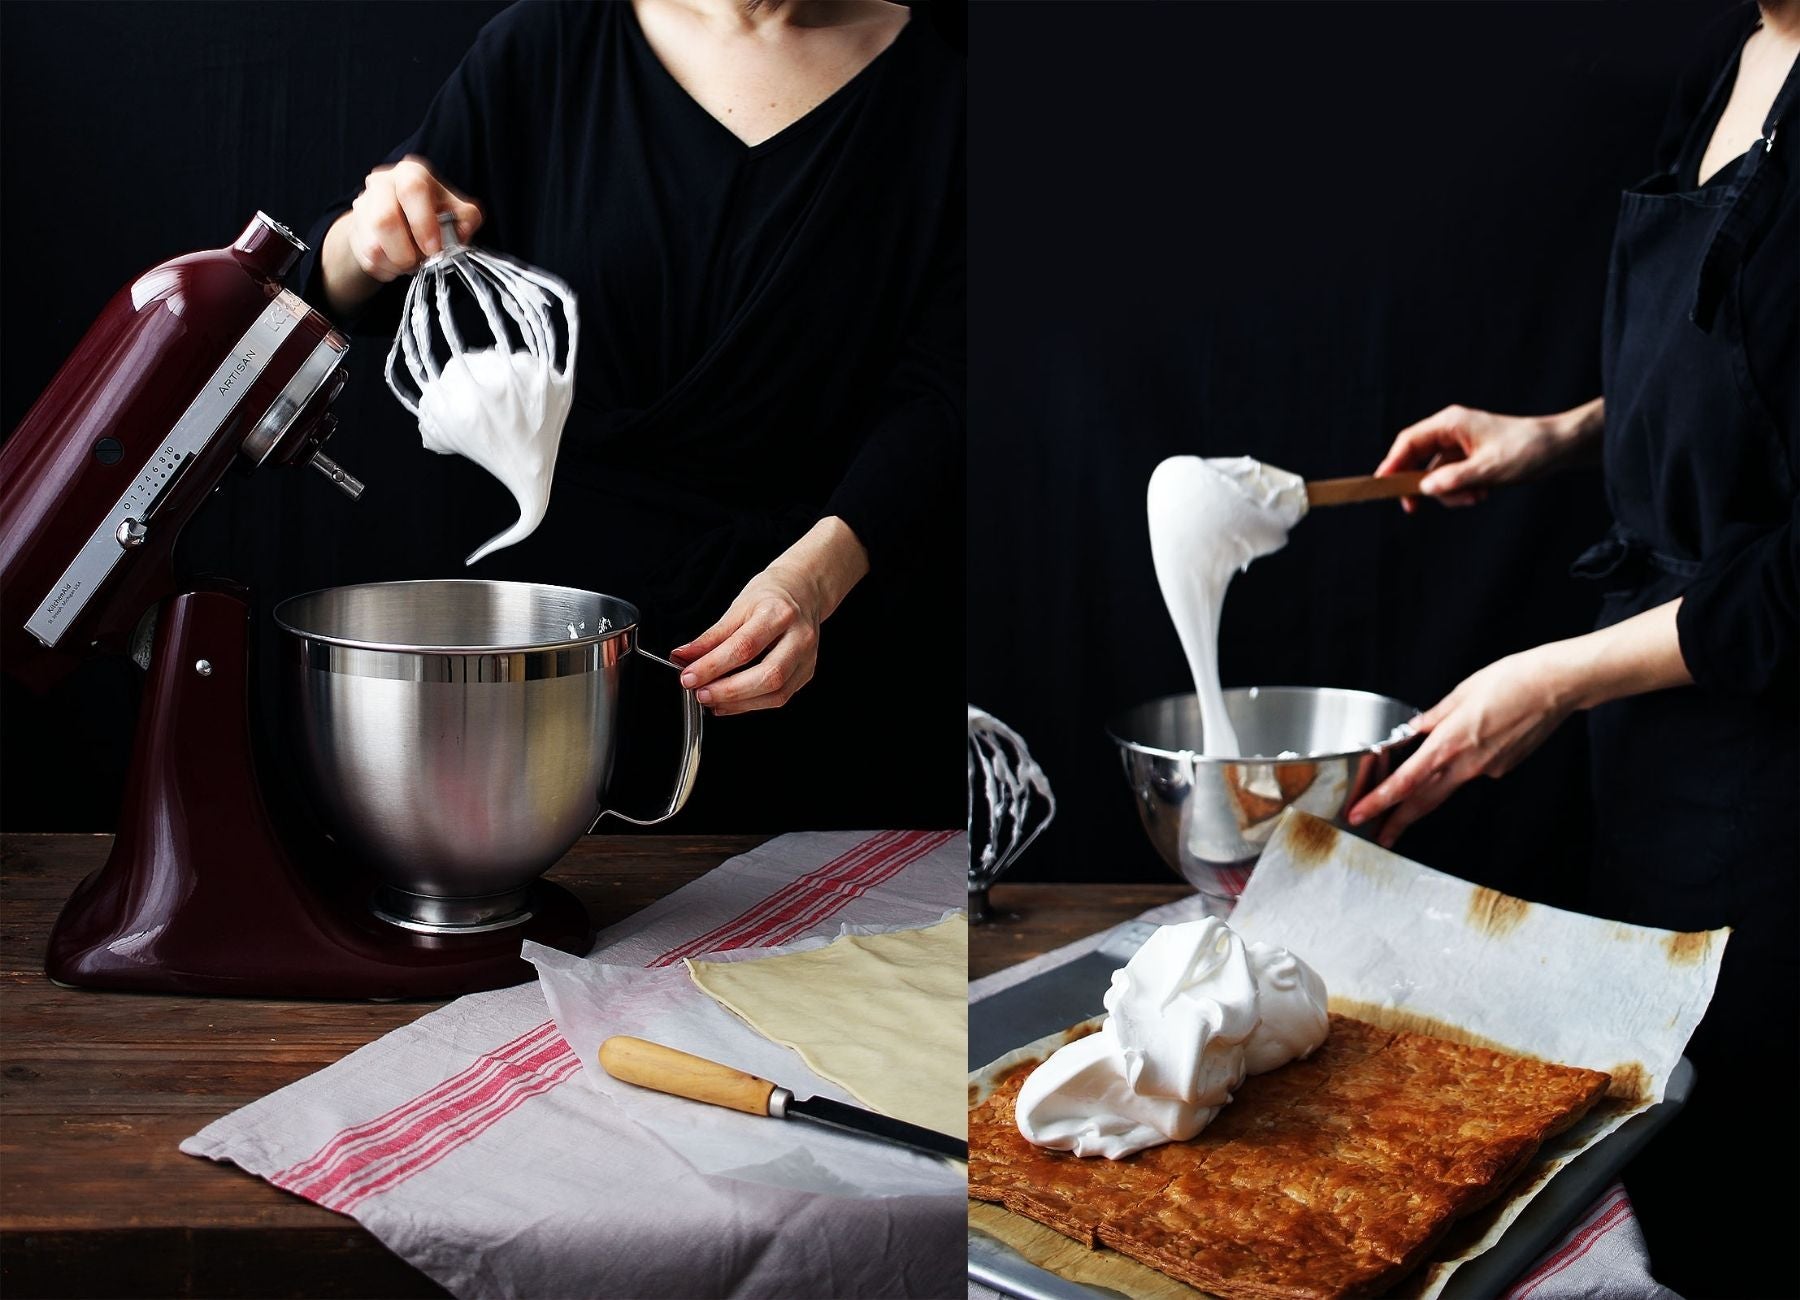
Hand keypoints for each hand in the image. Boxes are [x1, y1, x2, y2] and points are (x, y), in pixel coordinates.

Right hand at [320, 156, 482, 312]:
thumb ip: (466, 219)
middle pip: (384, 221)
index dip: (423, 223)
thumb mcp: (457, 211)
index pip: (412, 190)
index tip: (433, 248)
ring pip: (373, 247)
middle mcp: (382, 183)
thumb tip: (463, 230)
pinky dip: (388, 270)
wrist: (403, 221)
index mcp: (410, 173)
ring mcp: (363, 206)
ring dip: (397, 264)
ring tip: (411, 262)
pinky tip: (398, 264)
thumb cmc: (434, 213)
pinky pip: (368, 260)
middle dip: (406, 252)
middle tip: (421, 261)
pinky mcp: (354, 229)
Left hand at [671, 517, 869, 715]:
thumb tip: (683, 657)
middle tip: (701, 694)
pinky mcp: (806, 673)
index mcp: (779, 614)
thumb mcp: (737, 608)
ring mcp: (807, 658)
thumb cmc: (770, 597)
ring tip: (712, 700)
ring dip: (739, 703)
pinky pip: (780, 697)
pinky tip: (730, 702)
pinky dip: (751, 704)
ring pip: (777, 693)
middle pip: (768, 675)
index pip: (744, 647)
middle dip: (729, 691)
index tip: (689, 676)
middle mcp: (799, 637)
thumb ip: (711, 637)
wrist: (803, 592)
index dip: (713, 666)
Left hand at [1346, 646, 1577, 846]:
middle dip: (1397, 822)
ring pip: (1445, 790)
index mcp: (1450, 742)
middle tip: (1378, 836)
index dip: (1380, 801)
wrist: (1558, 686)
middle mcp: (1468, 763)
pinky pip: (1472, 771)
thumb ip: (1433, 718)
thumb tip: (1413, 730)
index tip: (1361, 814)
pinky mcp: (1503, 768)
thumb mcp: (1461, 693)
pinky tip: (1466, 749)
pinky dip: (1459, 767)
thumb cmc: (1512, 680)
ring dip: (1421, 803)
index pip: (1406, 781)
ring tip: (1401, 814)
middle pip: (1423, 801)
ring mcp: (1488, 769)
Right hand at [1376, 400, 1599, 513]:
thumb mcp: (1489, 469)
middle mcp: (1450, 431)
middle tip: (1415, 508)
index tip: (1382, 485)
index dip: (1392, 463)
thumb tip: (1424, 490)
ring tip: (1475, 496)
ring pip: (1435, 473)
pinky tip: (1481, 493)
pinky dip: (1461, 490)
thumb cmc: (1528, 449)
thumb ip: (1453, 479)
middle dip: (1422, 485)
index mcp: (1450, 423)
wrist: (1559, 447)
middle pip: (1416, 459)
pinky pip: (1451, 478)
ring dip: (1449, 491)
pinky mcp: (1469, 458)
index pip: (1408, 442)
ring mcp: (1459, 445)